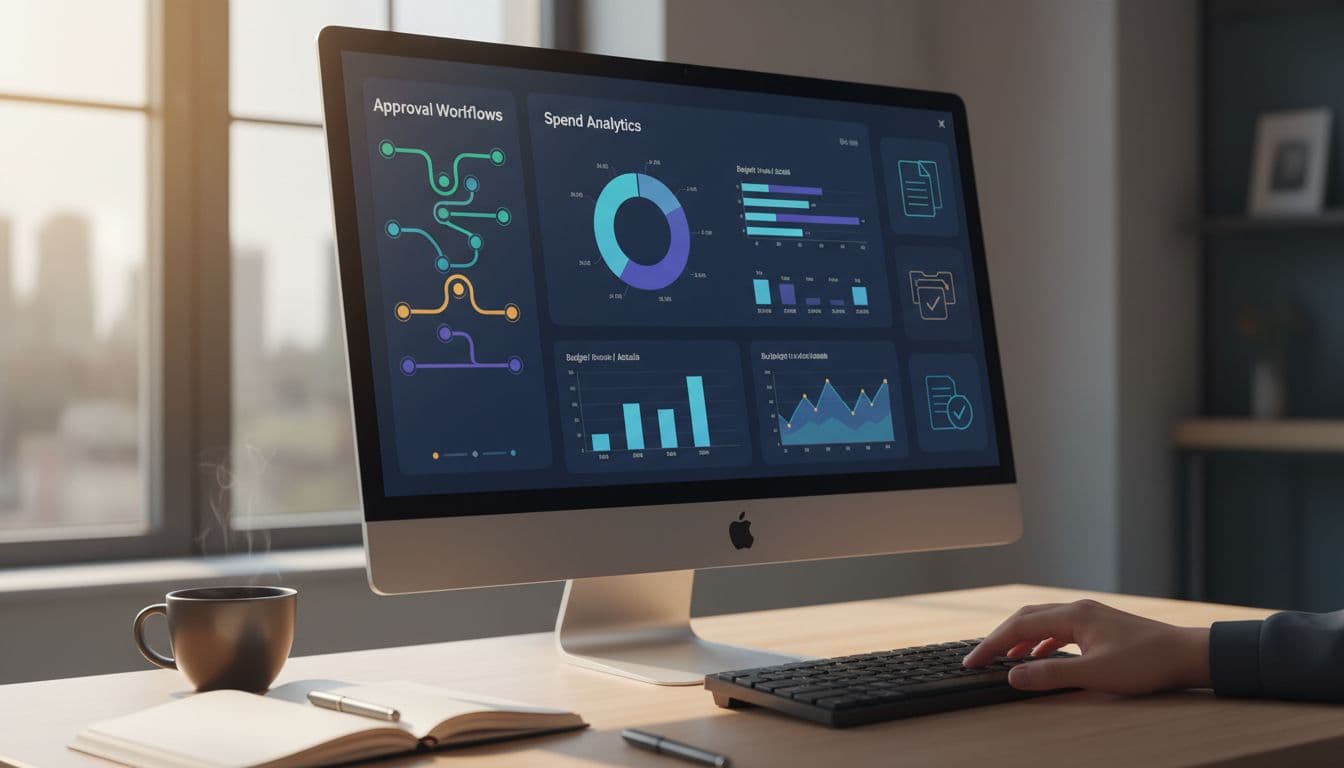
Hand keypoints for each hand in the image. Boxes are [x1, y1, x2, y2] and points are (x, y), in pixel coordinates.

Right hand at [962, 599, 1211, 694]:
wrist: (1186, 655)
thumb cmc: (1146, 662)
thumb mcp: (1095, 674)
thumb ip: (1051, 674)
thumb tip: (1013, 674)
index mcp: (1073, 615)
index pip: (1019, 625)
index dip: (991, 644)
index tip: (972, 660)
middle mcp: (1078, 609)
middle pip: (1026, 617)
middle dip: (999, 637)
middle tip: (979, 657)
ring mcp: (1089, 616)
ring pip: (1042, 622)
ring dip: (1019, 638)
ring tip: (1003, 658)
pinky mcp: (1098, 627)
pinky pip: (1058, 629)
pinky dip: (1040, 642)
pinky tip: (1039, 656)